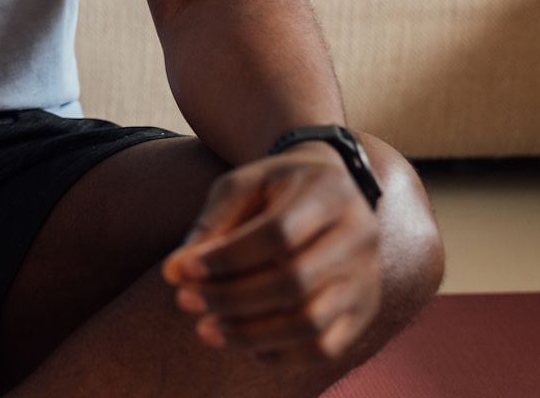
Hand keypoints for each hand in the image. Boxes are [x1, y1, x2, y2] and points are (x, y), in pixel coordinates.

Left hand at [160, 141, 380, 363]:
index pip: (278, 234)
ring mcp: (365, 277)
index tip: (184, 271)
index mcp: (328, 193)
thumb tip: (174, 273)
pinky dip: (280, 354)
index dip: (227, 258)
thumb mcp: (242, 187)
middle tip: (186, 301)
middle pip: (294, 281)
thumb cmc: (277, 187)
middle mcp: (358, 237)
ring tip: (206, 330)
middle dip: (231, 298)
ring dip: (250, 334)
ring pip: (310, 322)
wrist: (334, 189)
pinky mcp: (364, 310)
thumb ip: (210, 226)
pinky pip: (324, 348)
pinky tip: (244, 343)